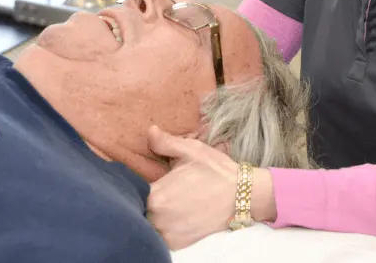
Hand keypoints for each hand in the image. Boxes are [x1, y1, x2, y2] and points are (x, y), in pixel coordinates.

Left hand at [146, 125, 237, 249]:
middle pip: (138, 209)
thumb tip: (149, 131)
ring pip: (149, 224)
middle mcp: (158, 219)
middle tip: (161, 190)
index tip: (148, 180)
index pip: (133, 192)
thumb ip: (165, 142)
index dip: (136, 186)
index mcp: (156, 196)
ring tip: (169, 203)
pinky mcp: (178, 244)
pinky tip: (176, 215)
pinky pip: (161, 236)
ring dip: (153, 215)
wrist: (242, 195)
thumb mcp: (191, 151)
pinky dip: (164, 227)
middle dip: (146, 200)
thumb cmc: (216, 171)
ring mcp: (168, 234)